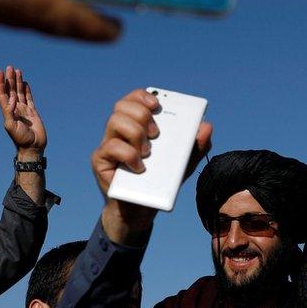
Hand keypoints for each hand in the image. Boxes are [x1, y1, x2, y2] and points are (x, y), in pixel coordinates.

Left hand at [0, 66, 45, 159]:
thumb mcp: (11, 126)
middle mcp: (15, 109)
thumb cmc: (21, 139)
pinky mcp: (33, 112)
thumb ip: (9, 112)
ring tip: (17, 71)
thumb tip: (11, 99)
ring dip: (18, 82)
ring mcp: (24, 110)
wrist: (33, 147)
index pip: (3, 94)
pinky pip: (29, 98)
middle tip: (9, 67)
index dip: (0, 83)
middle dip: (9, 79)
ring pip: (20, 92)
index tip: (0, 73)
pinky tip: (25, 83)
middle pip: (11, 90)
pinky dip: (27, 90)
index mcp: (8, 111)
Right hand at [92, 89, 212, 238]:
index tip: (157, 104)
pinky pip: (111, 146)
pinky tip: (140, 168)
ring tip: (148, 152)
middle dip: (142, 115)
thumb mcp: (181, 165)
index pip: (133, 100)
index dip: (142, 96)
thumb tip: (207, 127)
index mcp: (136, 126)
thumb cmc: (158, 183)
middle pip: (122, 106)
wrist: (140, 211)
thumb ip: (195, 147)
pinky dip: (129, 155)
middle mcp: (119, 132)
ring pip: (114, 121)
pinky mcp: (100, 160)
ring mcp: (108, 145)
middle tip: (155, 134)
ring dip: (135, 133)